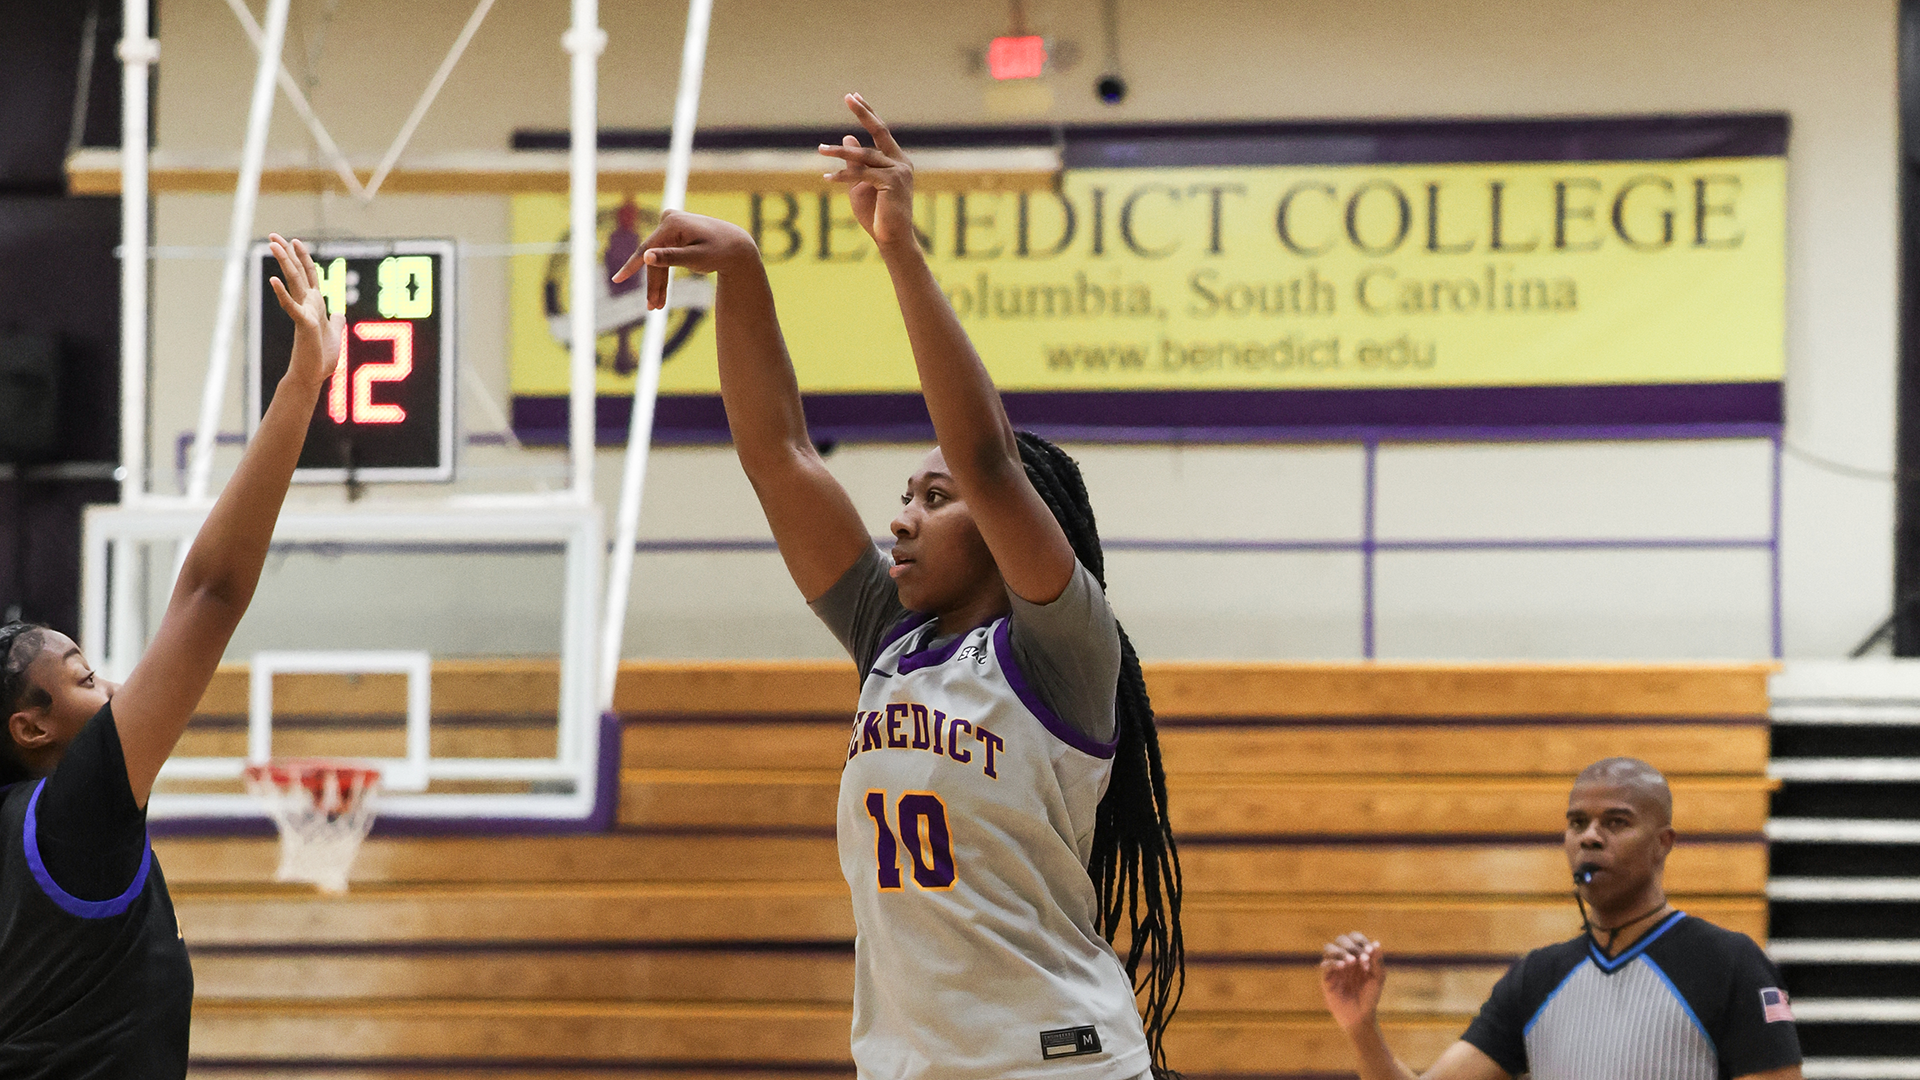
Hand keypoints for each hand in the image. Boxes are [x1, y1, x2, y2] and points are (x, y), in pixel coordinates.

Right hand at [266, 234, 343, 391]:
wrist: (313, 375)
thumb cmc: (321, 357)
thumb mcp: (335, 333)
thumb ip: (336, 321)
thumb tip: (339, 312)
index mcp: (315, 304)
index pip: (309, 275)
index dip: (303, 257)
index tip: (295, 241)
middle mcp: (307, 305)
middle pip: (297, 273)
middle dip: (286, 254)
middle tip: (273, 235)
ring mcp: (304, 312)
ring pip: (294, 283)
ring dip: (284, 264)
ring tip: (273, 246)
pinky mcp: (304, 324)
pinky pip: (292, 307)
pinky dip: (283, 294)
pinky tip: (274, 280)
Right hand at [611, 210, 758, 309]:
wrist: (737, 246)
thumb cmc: (720, 252)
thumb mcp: (697, 258)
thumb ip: (672, 257)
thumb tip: (646, 257)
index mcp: (672, 224)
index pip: (647, 249)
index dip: (631, 267)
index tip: (617, 280)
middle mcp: (669, 220)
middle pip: (653, 258)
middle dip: (653, 284)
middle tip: (652, 308)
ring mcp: (671, 225)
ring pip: (658, 260)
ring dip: (658, 283)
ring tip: (656, 306)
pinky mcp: (674, 232)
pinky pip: (664, 257)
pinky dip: (663, 275)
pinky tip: (661, 295)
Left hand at [819, 93, 914, 249]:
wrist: (892, 239)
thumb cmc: (877, 215)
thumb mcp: (860, 185)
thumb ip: (855, 162)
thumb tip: (847, 138)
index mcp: (897, 161)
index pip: (881, 132)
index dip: (867, 113)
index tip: (854, 97)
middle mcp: (901, 162)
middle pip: (880, 131)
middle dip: (863, 113)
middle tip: (848, 96)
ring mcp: (898, 171)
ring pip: (864, 155)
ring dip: (839, 152)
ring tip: (820, 149)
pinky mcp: (891, 182)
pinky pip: (862, 173)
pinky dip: (843, 175)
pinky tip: (827, 177)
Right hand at [1320, 933, 1386, 1031]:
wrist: (1361, 1016)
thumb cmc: (1370, 997)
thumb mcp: (1377, 978)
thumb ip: (1377, 961)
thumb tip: (1376, 943)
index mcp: (1356, 955)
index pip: (1355, 938)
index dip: (1361, 941)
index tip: (1369, 952)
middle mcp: (1344, 958)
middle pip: (1341, 939)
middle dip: (1351, 945)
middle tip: (1361, 957)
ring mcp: (1334, 967)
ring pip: (1329, 948)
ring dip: (1340, 951)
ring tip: (1351, 961)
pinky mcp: (1326, 978)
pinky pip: (1325, 964)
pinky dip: (1333, 962)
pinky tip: (1343, 967)